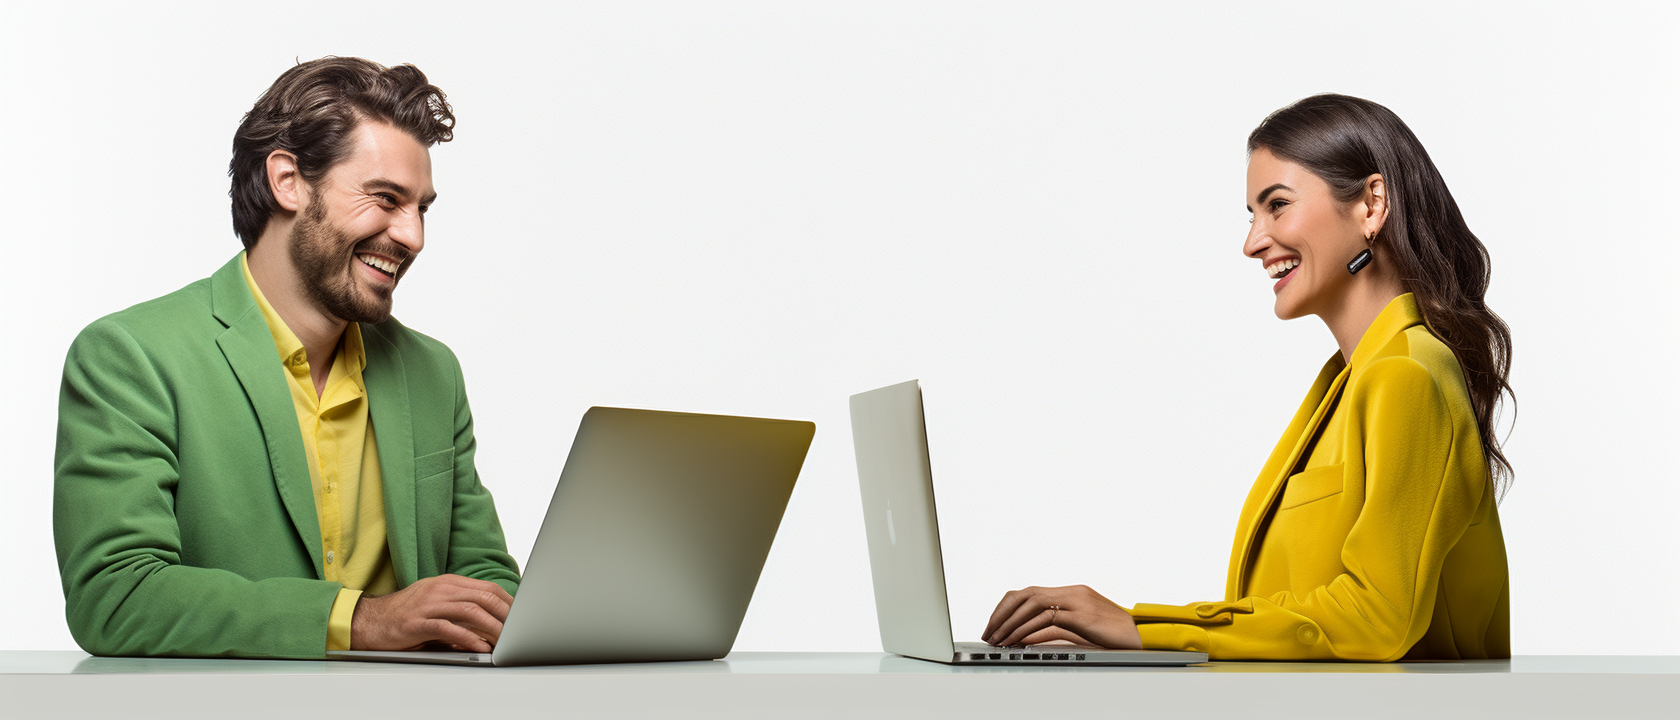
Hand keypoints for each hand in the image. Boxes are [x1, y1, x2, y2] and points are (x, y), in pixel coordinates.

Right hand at [350, 574, 514, 651]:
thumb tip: (492, 621)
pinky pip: (448, 628)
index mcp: (448, 582)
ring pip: (470, 611)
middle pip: (484, 597)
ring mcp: (429, 604)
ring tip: (505, 640)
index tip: (521, 616)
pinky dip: (468, 638)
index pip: (487, 588)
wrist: (370, 620)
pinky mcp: (417, 623)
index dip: (508, 602)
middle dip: (506, 614)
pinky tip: (479, 646)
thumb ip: (461, 607)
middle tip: (519, 630)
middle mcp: (440, 589)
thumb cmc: (406, 614)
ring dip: (492, 626)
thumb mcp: (436, 602)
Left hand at [982, 584, 1140, 648]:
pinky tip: (1021, 642)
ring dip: (1013, 625)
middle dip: (1002, 614)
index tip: (994, 624)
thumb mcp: (1080, 628)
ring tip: (1000, 640)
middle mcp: (1071, 593)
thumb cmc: (1113, 634)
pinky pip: (1050, 622)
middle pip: (1025, 595)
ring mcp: (1077, 603)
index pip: (1028, 592)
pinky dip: (1032, 632)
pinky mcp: (1083, 617)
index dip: (1007, 607)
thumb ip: (1057, 627)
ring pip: (1034, 607)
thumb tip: (1028, 637)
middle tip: (990, 633)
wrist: (1142, 636)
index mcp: (1069, 593)